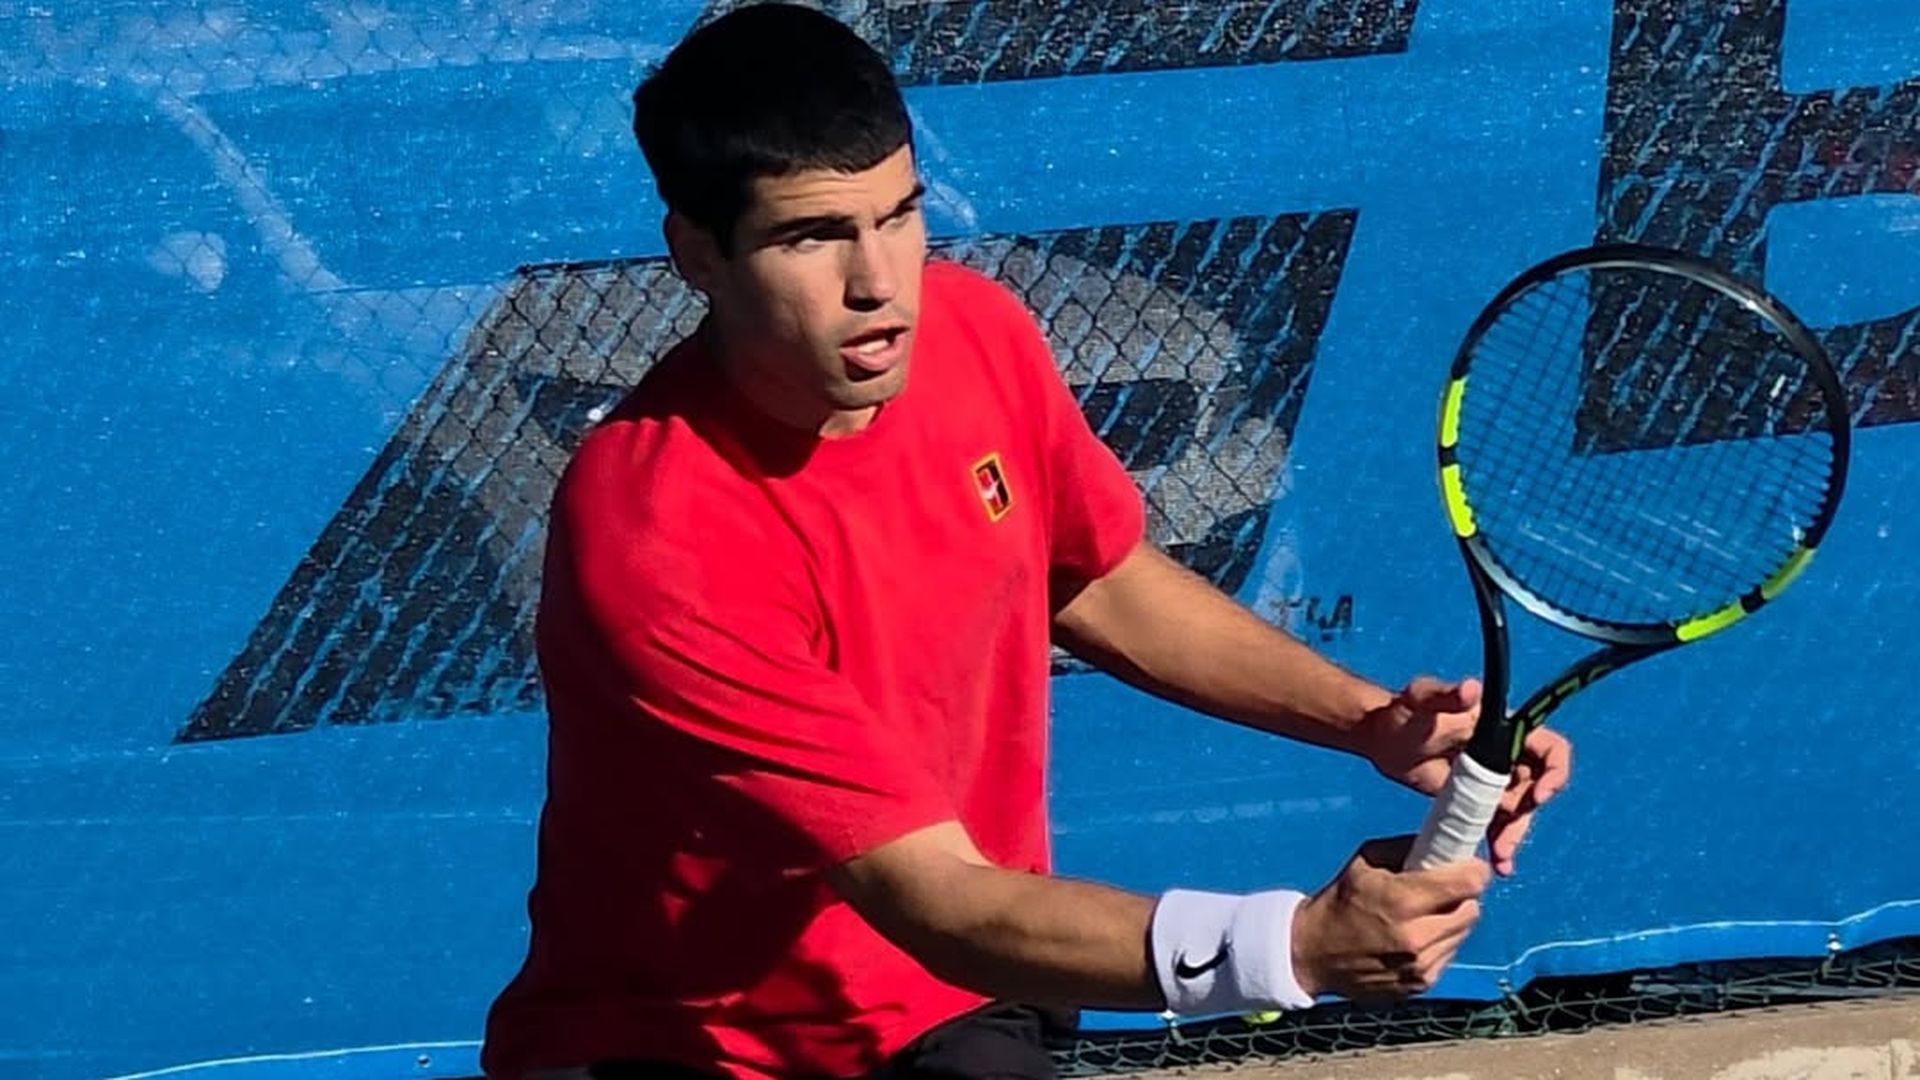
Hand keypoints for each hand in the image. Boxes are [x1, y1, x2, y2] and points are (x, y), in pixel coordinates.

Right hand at [1290, 836, 1488, 1002]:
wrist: (1313, 953)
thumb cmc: (1340, 900)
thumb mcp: (1366, 860)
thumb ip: (1407, 849)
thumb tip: (1444, 841)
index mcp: (1401, 900)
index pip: (1468, 884)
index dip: (1473, 870)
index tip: (1468, 865)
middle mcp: (1416, 937)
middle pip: (1472, 909)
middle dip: (1463, 895)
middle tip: (1445, 889)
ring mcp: (1420, 966)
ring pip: (1462, 933)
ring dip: (1452, 920)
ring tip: (1426, 913)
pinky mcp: (1421, 984)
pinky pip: (1448, 954)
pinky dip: (1440, 942)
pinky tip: (1417, 937)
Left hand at [1354, 676, 1573, 876]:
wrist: (1379, 738)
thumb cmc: (1401, 711)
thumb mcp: (1420, 700)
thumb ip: (1443, 693)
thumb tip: (1471, 688)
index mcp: (1503, 726)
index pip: (1550, 748)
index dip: (1554, 772)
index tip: (1537, 798)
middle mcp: (1504, 751)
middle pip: (1534, 787)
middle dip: (1525, 816)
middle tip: (1505, 842)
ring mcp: (1491, 776)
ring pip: (1518, 809)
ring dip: (1514, 834)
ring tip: (1501, 859)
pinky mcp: (1476, 796)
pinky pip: (1498, 820)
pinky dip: (1499, 840)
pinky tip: (1496, 860)